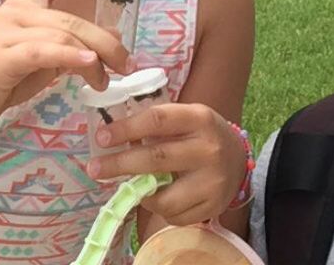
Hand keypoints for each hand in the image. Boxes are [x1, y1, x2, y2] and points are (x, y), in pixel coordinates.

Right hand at [0, 0, 132, 134]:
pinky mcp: (1, 57)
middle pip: (73, 18)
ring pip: (63, 35)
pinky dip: (70, 57)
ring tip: (105, 81)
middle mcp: (17, 10)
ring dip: (94, 59)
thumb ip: (71, 45)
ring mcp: (7, 31)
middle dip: (107, 42)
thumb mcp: (42, 59)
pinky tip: (88, 66)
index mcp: (26, 2)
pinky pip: (43, 51)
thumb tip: (113, 38)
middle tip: (125, 64)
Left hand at [85, 103, 245, 224]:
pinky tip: (160, 196)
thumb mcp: (185, 119)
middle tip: (95, 168)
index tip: (101, 137)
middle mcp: (208, 149)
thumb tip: (112, 137)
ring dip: (140, 193)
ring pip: (163, 197)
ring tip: (134, 187)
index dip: (126, 129)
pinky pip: (173, 214)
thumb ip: (156, 125)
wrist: (238, 159)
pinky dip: (158, 207)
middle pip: (156, 158)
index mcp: (199, 118)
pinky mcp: (212, 206)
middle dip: (119, 164)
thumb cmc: (200, 135)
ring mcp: (212, 181)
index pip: (157, 120)